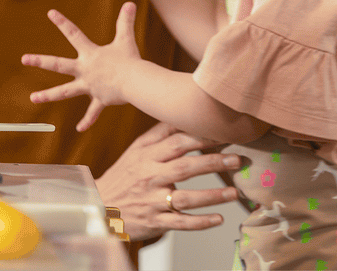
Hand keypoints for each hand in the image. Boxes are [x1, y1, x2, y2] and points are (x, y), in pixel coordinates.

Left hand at [24, 3, 147, 131]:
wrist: (136, 81)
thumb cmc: (130, 59)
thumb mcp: (126, 39)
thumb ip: (126, 21)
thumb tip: (131, 3)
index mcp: (90, 54)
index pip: (74, 34)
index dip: (63, 23)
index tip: (50, 13)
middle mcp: (85, 70)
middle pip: (58, 65)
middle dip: (40, 61)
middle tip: (24, 59)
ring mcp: (89, 86)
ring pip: (65, 91)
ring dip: (48, 95)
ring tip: (33, 98)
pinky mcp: (99, 99)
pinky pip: (92, 112)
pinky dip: (87, 121)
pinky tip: (79, 129)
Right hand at [96, 123, 242, 241]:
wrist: (99, 207)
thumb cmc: (123, 177)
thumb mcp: (135, 151)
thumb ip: (158, 135)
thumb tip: (182, 114)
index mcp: (146, 155)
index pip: (176, 142)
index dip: (202, 137)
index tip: (224, 133)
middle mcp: (149, 176)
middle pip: (184, 167)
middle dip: (213, 162)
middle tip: (238, 160)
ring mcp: (151, 200)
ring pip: (185, 197)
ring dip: (212, 195)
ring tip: (234, 192)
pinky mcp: (154, 222)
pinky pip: (180, 223)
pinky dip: (200, 222)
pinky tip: (219, 219)